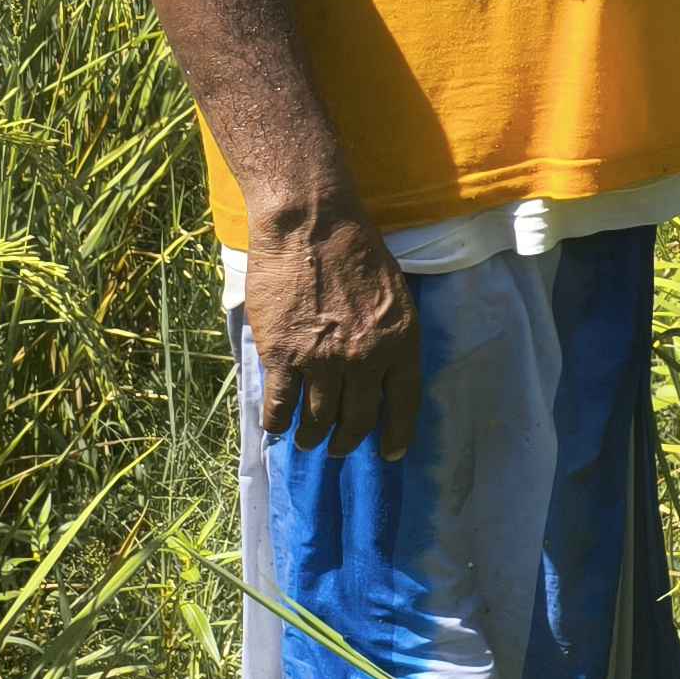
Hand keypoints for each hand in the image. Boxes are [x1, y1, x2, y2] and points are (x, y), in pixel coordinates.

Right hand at [245, 205, 422, 457]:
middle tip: (339, 449)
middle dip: (348, 442)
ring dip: (312, 437)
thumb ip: (389, 334)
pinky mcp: (283, 357)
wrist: (312, 225)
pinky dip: (276, 422)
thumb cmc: (357, 250)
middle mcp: (367, 358)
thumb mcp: (393, 294)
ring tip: (306, 440)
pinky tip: (275, 427)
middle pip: (358, 419)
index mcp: (401, 340)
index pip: (404, 402)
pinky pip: (280, 406)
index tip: (390, 453)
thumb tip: (379, 370)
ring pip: (318, 420)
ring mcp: (324, 361)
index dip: (397, 433)